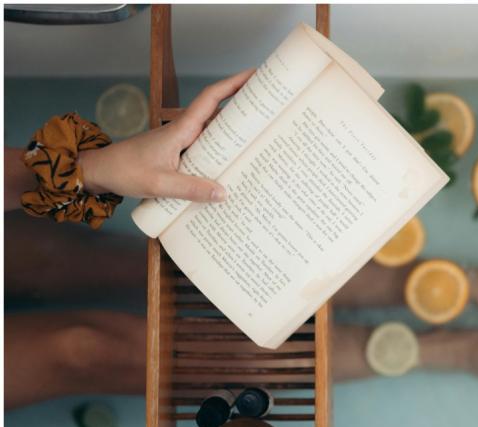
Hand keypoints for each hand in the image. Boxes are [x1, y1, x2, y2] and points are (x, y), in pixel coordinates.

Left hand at [79, 68, 254, 201]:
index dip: (234, 84)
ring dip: (236, 129)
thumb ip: (190, 188)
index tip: (255, 75)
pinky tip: (233, 163)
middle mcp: (184, 131)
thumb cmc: (125, 171)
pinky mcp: (179, 155)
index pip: (211, 99)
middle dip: (244, 104)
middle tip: (271, 105)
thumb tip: (223, 193)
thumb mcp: (158, 183)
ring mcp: (182, 143)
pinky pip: (207, 149)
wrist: (100, 172)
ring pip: (215, 131)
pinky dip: (222, 151)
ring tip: (261, 134)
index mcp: (181, 129)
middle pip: (220, 111)